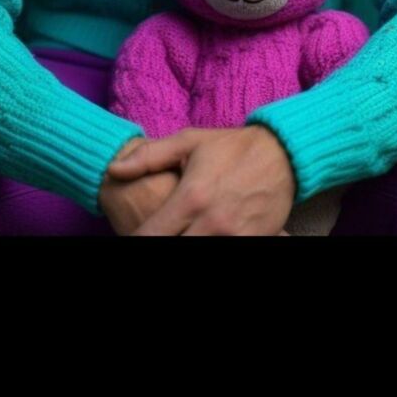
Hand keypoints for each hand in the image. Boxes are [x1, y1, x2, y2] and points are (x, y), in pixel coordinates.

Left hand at [105, 124, 296, 235]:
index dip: (136, 239)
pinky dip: (211, 247)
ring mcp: (234, 237)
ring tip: (181, 233)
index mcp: (191, 198)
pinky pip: (226, 253)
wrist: (282, 154)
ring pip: (198, 254)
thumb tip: (113, 169)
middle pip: (172, 249)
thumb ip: (149, 157)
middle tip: (156, 234)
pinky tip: (202, 235)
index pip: (151, 236)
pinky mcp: (252, 243)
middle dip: (159, 244)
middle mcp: (211, 223)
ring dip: (185, 244)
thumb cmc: (231, 147)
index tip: (132, 236)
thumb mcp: (189, 142)